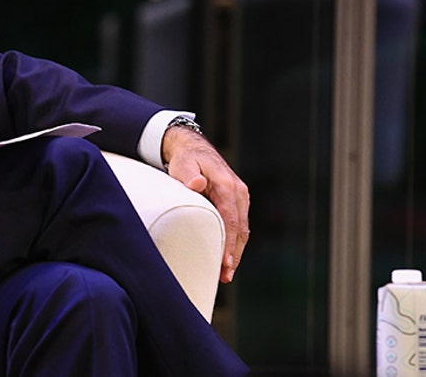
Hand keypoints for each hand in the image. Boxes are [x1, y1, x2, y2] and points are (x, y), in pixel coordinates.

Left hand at [161, 126, 249, 283]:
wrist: (194, 150)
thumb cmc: (187, 160)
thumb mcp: (183, 164)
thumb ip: (189, 175)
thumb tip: (197, 184)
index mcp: (227, 185)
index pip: (231, 219)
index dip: (229, 242)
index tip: (226, 262)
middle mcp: (239, 193)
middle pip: (240, 228)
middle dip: (234, 253)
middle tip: (225, 275)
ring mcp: (240, 198)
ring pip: (242, 229)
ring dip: (236, 251)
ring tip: (226, 273)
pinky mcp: (236, 203)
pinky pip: (238, 226)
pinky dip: (235, 242)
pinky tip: (228, 258)